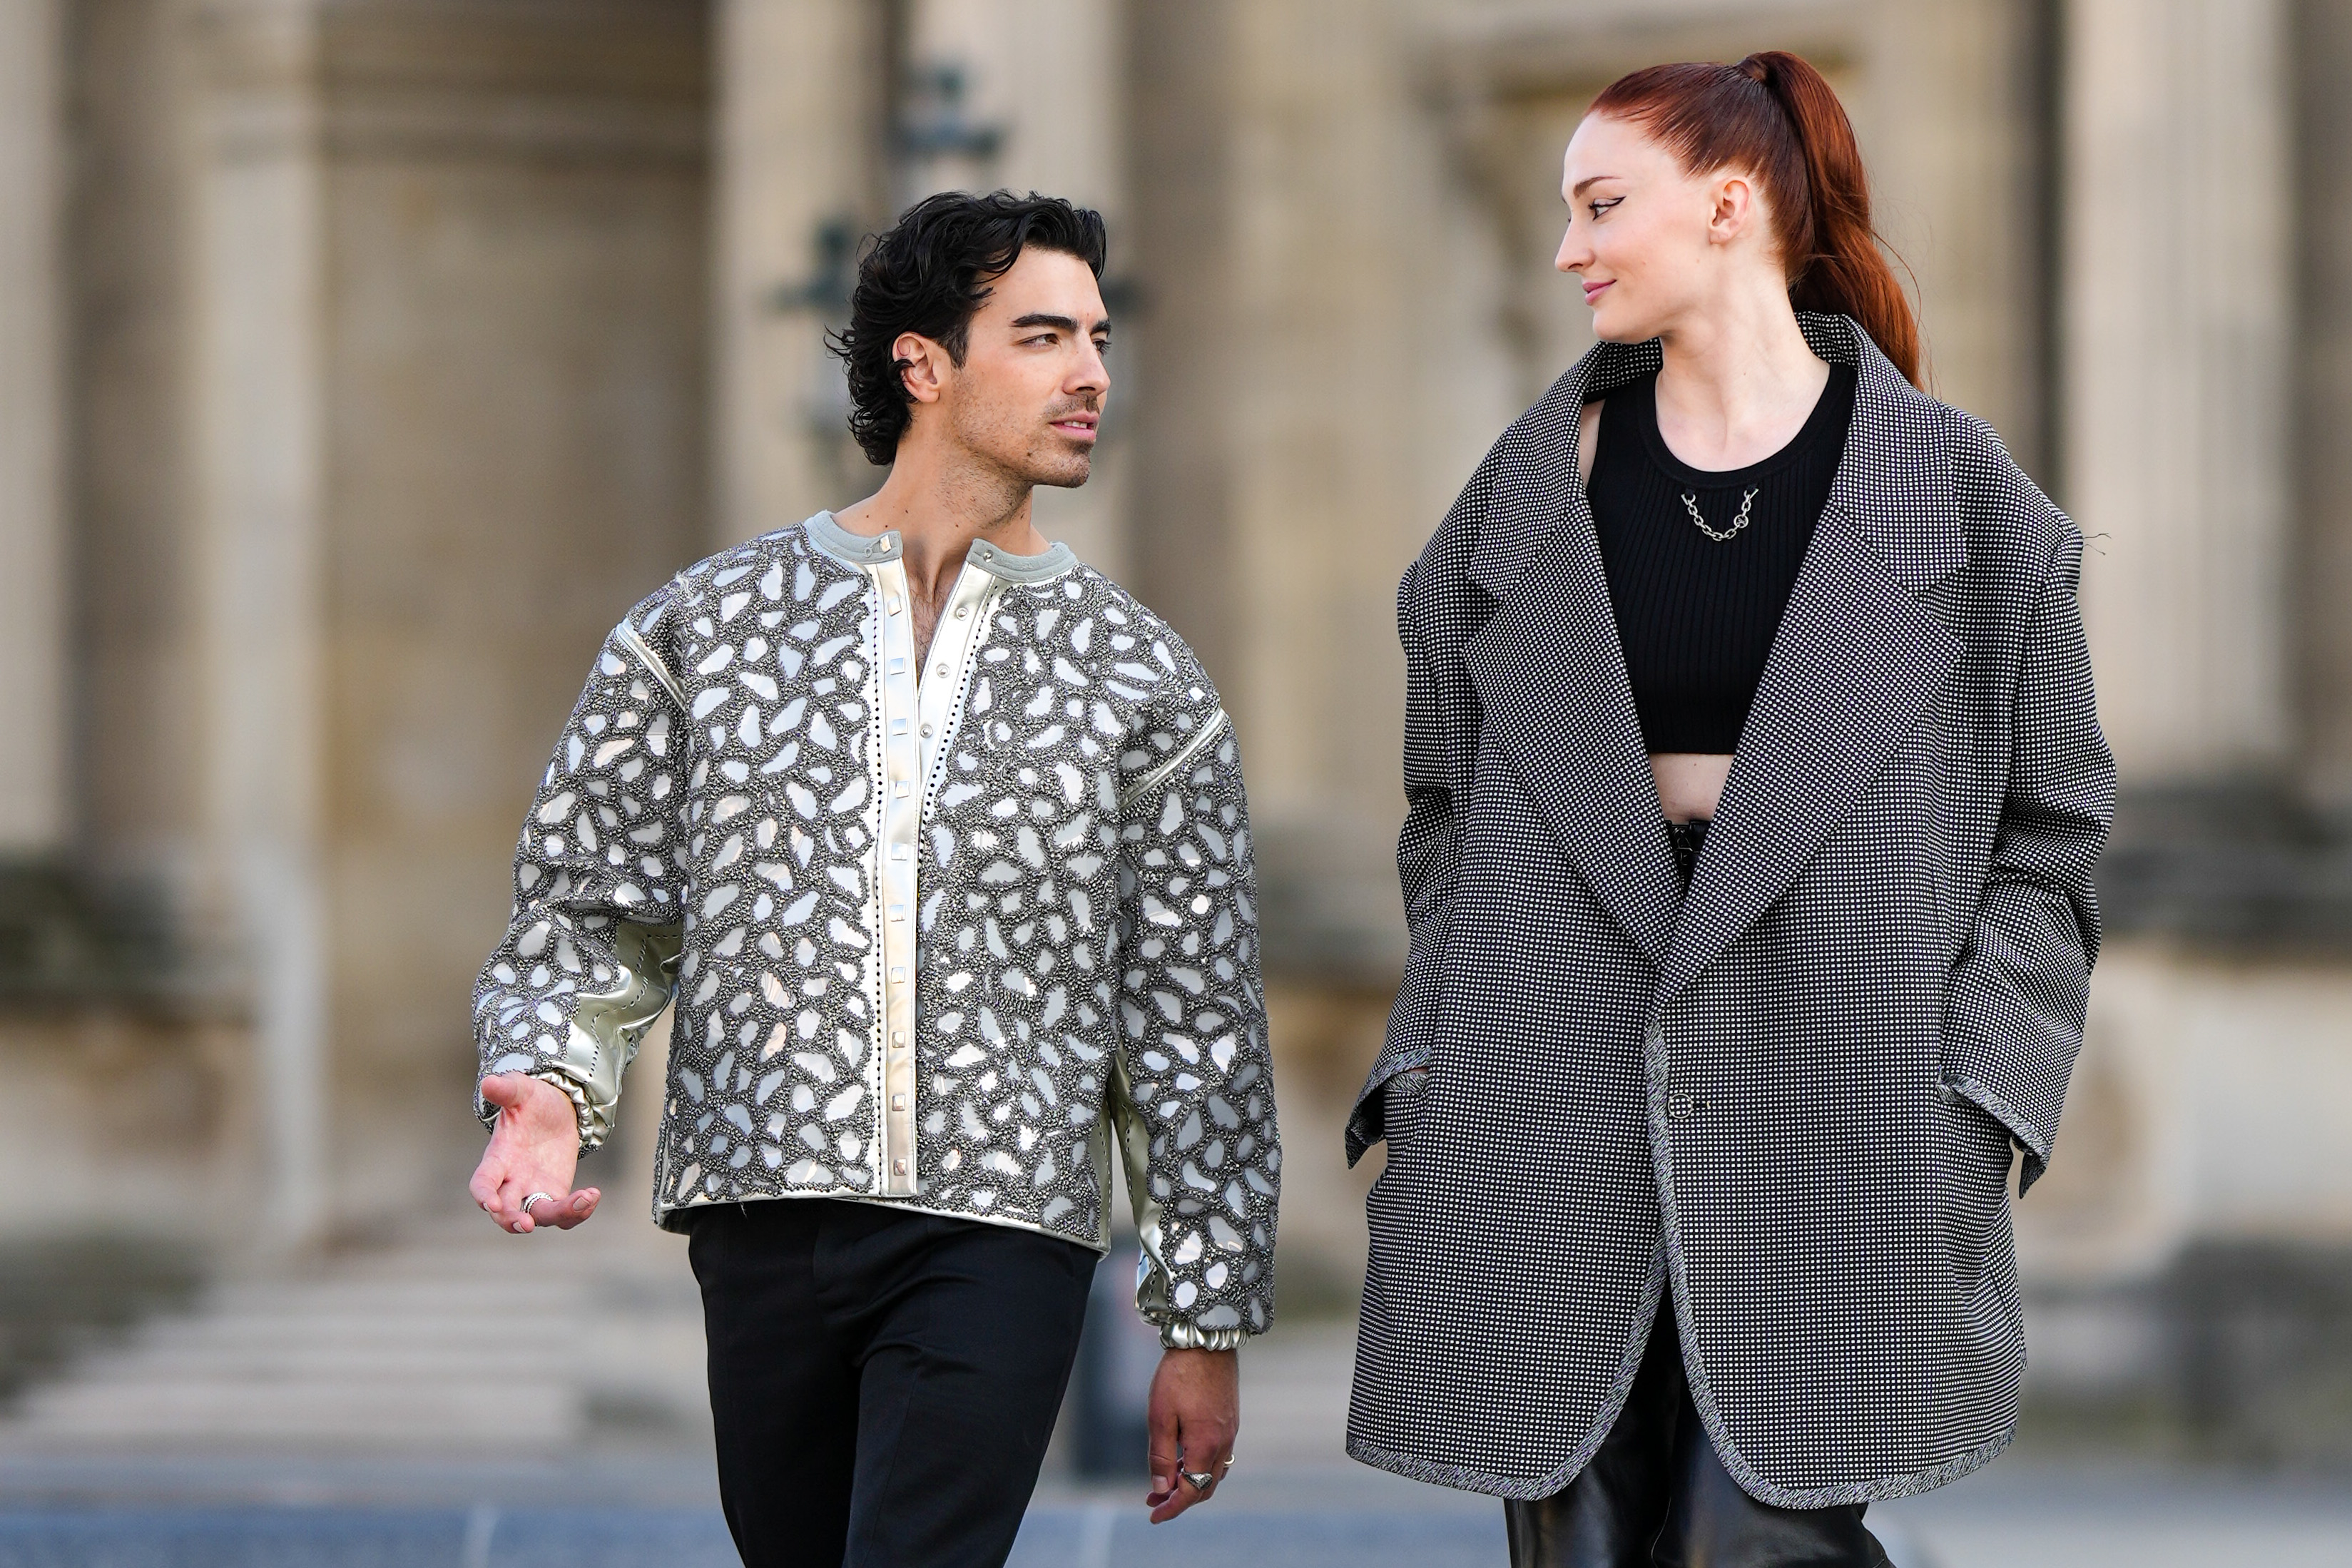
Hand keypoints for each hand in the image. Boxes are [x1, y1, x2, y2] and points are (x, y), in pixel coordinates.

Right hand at [469, 1074, 599, 1233]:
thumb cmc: (531, 1100)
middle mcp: (512, 1180)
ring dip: (556, 1216)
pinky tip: (593, 1195)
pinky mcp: (556, 1192)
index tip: (490, 1204)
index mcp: (498, 1158)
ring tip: (583, 1200)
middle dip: (512, 1220)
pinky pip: (563, 1214)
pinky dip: (576, 1213)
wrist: (556, 1109)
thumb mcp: (520, 1090)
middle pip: (505, 1211)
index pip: (482, 1182)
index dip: (483, 1195)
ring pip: (538, 1216)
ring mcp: (534, 1190)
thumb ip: (505, 1090)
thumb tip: (489, 1082)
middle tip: (526, 1224)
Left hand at [1144, 1347, 1237, 1523]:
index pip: (1191, 1492)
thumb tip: (1161, 1490)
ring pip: (1214, 1473)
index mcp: (1206, 1445)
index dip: (1171, 1508)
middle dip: (1180, 1499)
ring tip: (1167, 1480)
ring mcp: (1230, 1431)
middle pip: (1205, 1488)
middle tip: (1154, 1500)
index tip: (1153, 1516)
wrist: (1206, 1340)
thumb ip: (1162, 1457)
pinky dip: (1201, 1466)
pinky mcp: (1230, 1419)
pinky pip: (1219, 1456)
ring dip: (1191, 1483)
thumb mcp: (1160, 1417)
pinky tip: (1185, 1457)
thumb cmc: (1178, 1376)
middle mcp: (1223, 1443)